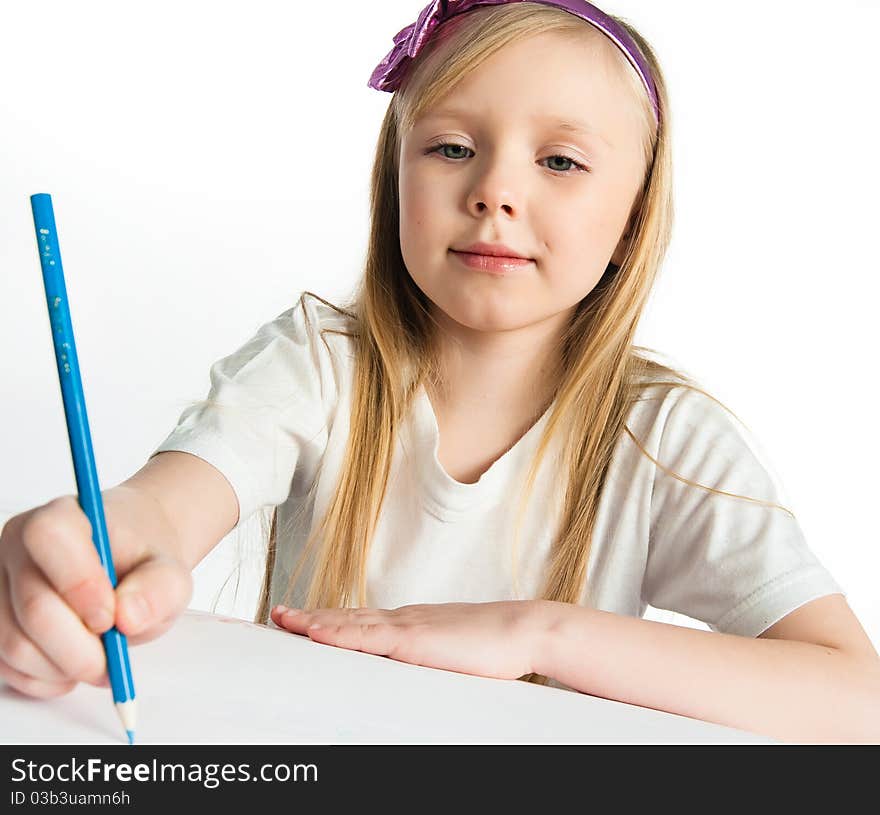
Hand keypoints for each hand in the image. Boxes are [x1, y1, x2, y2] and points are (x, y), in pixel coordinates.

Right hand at [0, 488, 191, 698]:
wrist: (128, 566)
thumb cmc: (142, 563)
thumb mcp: (170, 572)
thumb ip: (160, 589)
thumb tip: (127, 617)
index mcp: (63, 516)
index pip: (49, 536)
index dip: (79, 583)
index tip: (111, 617)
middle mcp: (19, 547)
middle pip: (33, 607)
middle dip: (79, 647)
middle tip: (113, 658)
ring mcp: (0, 585)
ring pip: (15, 644)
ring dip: (64, 667)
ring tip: (101, 658)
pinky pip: (7, 667)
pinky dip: (46, 679)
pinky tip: (75, 665)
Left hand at [269, 600, 544, 679]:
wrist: (521, 629)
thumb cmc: (494, 646)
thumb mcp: (453, 651)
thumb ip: (430, 656)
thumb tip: (418, 667)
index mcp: (411, 622)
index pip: (361, 619)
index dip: (331, 620)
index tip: (306, 618)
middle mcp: (402, 618)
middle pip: (346, 616)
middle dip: (310, 617)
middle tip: (278, 614)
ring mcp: (404, 626)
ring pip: (347, 622)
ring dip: (313, 622)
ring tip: (283, 619)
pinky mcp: (411, 639)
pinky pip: (364, 636)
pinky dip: (336, 632)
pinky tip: (314, 632)